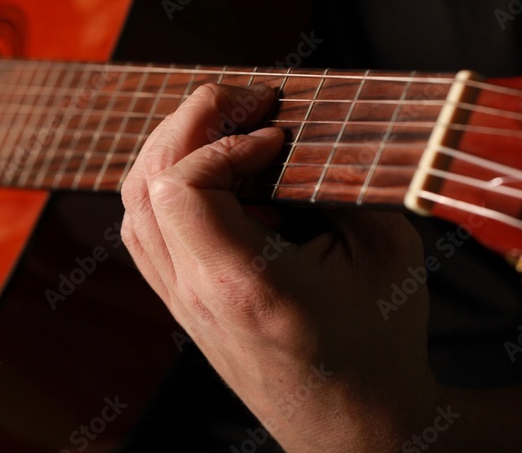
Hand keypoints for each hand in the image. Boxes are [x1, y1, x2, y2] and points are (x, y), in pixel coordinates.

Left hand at [121, 83, 442, 451]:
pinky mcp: (182, 302)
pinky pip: (146, 228)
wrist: (354, 428)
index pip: (181, 186)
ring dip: (173, 148)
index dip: (222, 140)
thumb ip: (347, 180)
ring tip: (226, 126)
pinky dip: (169, 183)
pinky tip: (217, 173)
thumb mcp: (387, 253)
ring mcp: (180, 301)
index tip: (276, 135)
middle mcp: (196, 293)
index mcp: (243, 284)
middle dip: (190, 121)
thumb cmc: (377, 347)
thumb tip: (310, 125)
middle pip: (147, 183)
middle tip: (246, 100)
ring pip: (135, 204)